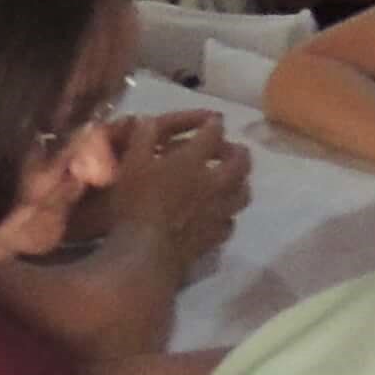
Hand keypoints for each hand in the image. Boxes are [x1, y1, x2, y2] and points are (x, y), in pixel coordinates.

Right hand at [105, 111, 253, 262]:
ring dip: (240, 183)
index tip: (214, 119)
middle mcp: (213, 183)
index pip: (213, 133)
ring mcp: (217, 211)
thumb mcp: (130, 163)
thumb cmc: (135, 205)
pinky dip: (227, 215)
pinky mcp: (214, 237)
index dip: (214, 123)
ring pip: (243, 193)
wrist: (146, 254)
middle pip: (241, 162)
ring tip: (231, 182)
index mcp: (192, 160)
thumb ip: (142, 137)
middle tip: (230, 150)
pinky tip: (218, 216)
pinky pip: (230, 223)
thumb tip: (149, 120)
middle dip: (238, 151)